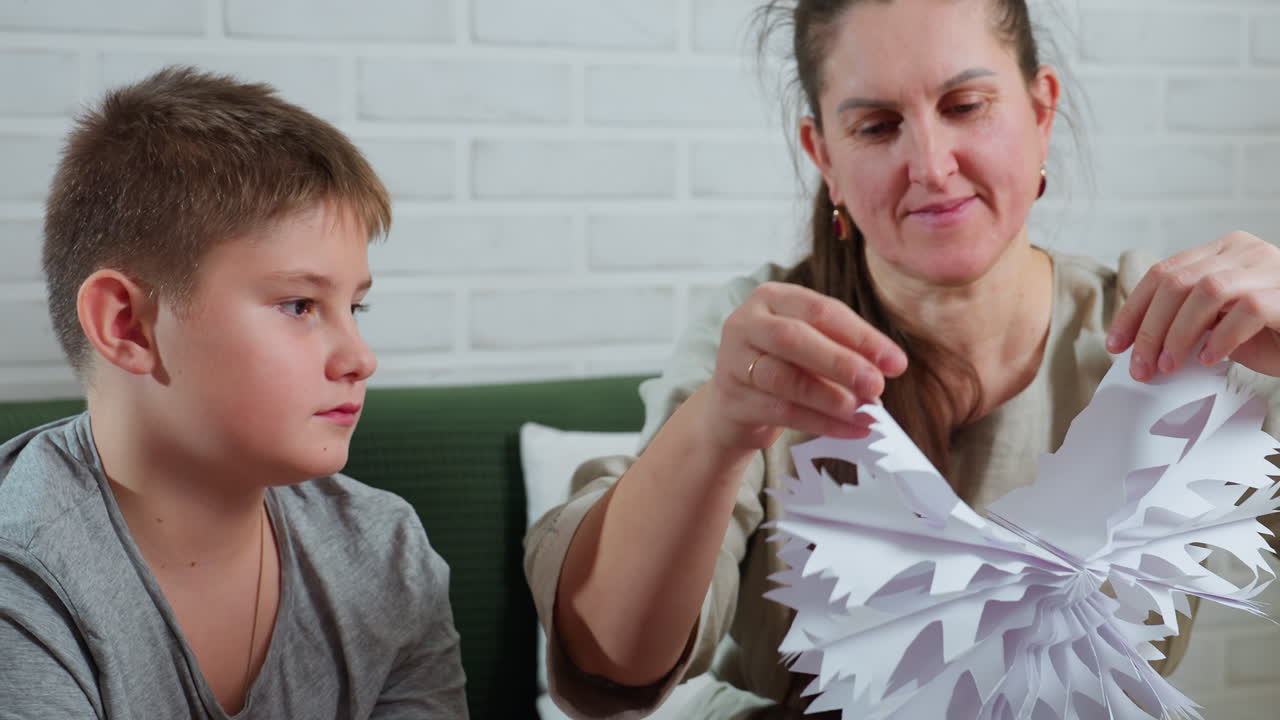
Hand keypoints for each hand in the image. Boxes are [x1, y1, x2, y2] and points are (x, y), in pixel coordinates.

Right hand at [704, 281, 907, 451]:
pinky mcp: (731, 400)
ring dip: (830, 397)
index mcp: (771, 298)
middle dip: (841, 362)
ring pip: (784, 378)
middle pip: (794, 338)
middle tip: (877, 385)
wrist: (735, 404)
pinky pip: (780, 411)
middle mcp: (745, 323)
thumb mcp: (811, 347)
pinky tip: (849, 429)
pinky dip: (820, 422)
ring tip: (863, 411)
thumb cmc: (783, 366)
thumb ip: (844, 350)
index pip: (821, 311)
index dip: (861, 337)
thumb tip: (886, 370)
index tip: (896, 363)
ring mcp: (732, 362)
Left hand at [1107, 231, 1279, 379]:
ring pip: (1206, 291)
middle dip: (1150, 328)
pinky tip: (1210, 359)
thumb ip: (1186, 320)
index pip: (1162, 273)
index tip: (1116, 344)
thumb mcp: (1218, 323)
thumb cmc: (1270, 334)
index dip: (1134, 310)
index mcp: (1220, 251)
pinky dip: (1221, 336)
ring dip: (1179, 333)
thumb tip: (1138, 343)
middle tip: (1140, 367)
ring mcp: (1268, 267)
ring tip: (1169, 366)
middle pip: (1177, 282)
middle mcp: (1243, 250)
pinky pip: (1246, 309)